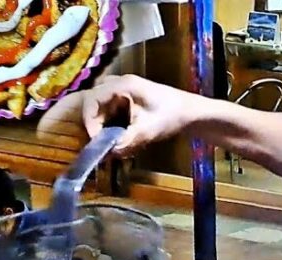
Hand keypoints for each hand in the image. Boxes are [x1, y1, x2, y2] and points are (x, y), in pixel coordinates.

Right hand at [76, 75, 201, 157]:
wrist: (193, 113)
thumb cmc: (173, 116)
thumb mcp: (148, 131)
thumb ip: (126, 142)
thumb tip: (107, 153)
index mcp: (122, 85)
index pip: (91, 99)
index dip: (89, 120)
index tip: (95, 139)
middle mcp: (120, 83)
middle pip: (93, 101)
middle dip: (95, 122)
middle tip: (101, 140)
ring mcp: (124, 89)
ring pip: (101, 105)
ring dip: (102, 123)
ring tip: (110, 138)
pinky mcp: (128, 98)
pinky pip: (111, 108)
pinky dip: (111, 122)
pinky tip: (120, 134)